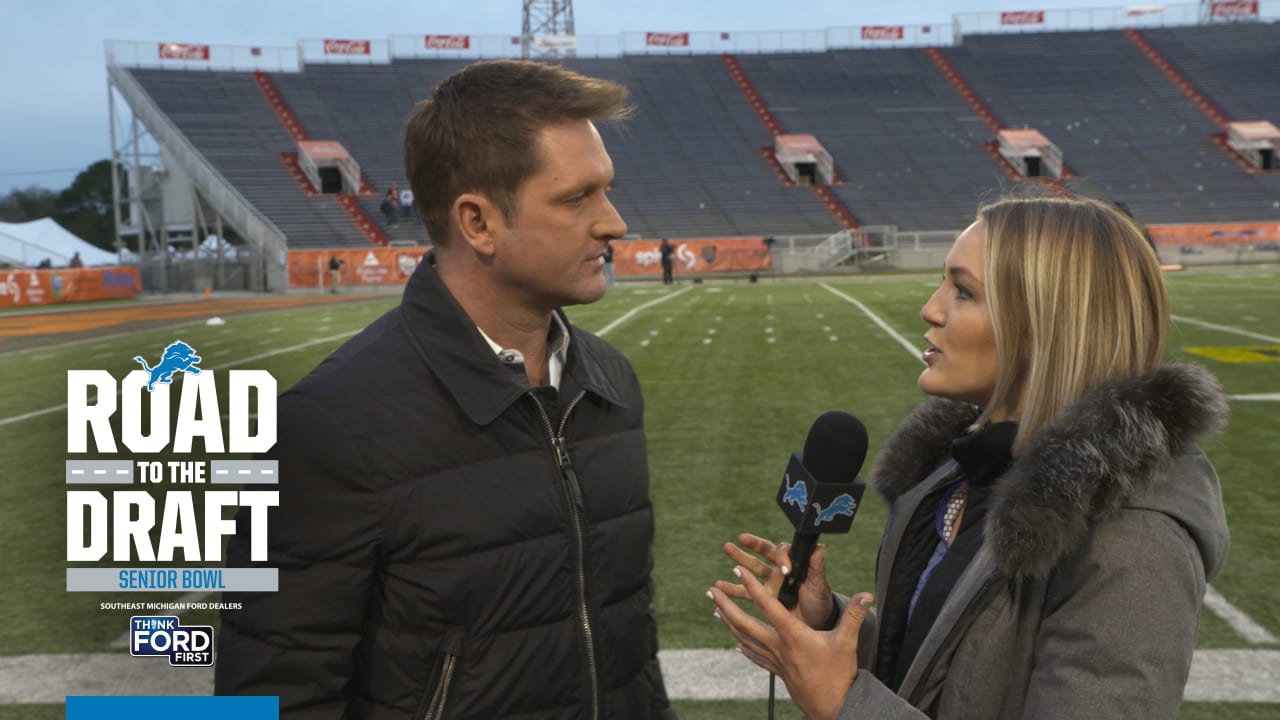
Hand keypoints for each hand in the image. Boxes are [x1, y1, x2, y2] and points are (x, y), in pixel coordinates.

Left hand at [709, 568, 873, 719]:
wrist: (833, 706)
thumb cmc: (839, 675)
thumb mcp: (847, 642)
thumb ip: (854, 616)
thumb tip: (867, 596)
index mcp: (793, 635)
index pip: (768, 605)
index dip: (753, 586)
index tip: (740, 572)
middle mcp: (779, 646)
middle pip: (745, 623)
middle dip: (726, 605)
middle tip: (711, 590)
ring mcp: (776, 660)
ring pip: (745, 638)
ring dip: (729, 623)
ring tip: (716, 610)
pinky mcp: (778, 671)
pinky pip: (756, 656)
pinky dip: (744, 646)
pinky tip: (737, 642)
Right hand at [714, 533, 833, 629]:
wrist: (816, 625)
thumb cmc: (820, 603)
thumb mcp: (819, 585)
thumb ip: (817, 567)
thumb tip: (820, 546)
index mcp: (793, 564)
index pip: (783, 552)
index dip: (782, 558)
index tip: (786, 571)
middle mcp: (779, 570)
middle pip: (762, 554)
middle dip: (749, 547)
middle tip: (737, 541)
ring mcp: (769, 584)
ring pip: (749, 570)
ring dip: (737, 562)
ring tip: (726, 551)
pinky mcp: (762, 598)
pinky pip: (743, 592)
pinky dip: (730, 590)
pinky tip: (717, 589)